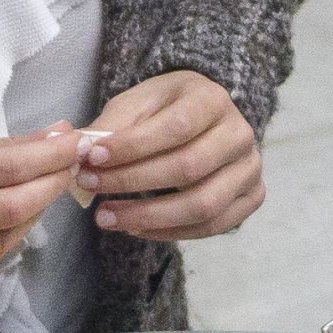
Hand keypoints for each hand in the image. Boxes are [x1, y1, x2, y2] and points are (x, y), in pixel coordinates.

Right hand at [0, 127, 83, 289]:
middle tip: (72, 169)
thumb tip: (50, 137)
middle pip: (14, 208)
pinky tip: (10, 224)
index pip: (7, 167)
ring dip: (32, 216)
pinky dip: (1, 241)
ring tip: (44, 194)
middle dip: (52, 187)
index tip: (76, 142)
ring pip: (3, 241)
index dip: (51, 156)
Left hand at [74, 71, 265, 242]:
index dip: (133, 147)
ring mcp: (250, 168)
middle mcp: (240, 133)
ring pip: (202, 204)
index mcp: (213, 99)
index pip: (175, 127)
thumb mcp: (136, 104)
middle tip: (89, 188)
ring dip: (148, 216)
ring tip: (106, 218)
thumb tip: (80, 152)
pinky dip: (169, 232)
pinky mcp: (252, 197)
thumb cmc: (164, 110)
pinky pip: (212, 226)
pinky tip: (135, 228)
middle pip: (188, 168)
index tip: (91, 158)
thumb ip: (112, 126)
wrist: (201, 120)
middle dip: (132, 181)